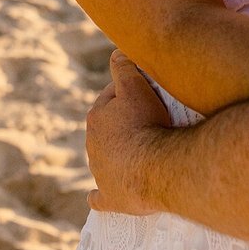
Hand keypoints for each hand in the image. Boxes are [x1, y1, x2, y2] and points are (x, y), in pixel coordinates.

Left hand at [86, 51, 172, 214]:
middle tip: (147, 122)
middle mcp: (92, 145)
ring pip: (104, 160)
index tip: (144, 93)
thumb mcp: (136, 86)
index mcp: (95, 117)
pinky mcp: (109, 198)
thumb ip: (124, 66)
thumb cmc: (147, 123)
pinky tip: (97, 196)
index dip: (127, 93)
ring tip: (140, 153)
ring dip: (117, 155)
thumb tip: (115, 51)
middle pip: (107, 129)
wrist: (156, 167)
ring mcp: (100, 173)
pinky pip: (99, 197)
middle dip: (122, 124)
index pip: (109, 98)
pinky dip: (99, 195)